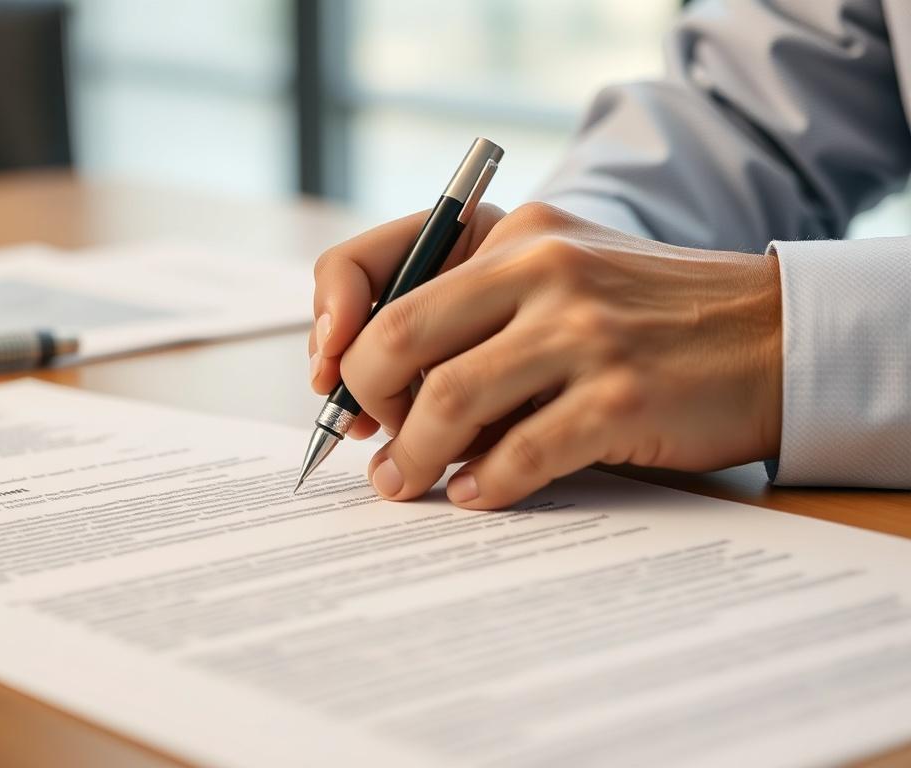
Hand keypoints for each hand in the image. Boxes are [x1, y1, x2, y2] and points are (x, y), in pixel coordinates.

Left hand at [310, 202, 781, 509]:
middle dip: (366, 404)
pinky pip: (518, 452)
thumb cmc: (648, 315)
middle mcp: (542, 269)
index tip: (330, 385)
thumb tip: (387, 395)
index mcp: (514, 233)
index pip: (376, 263)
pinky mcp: (620, 395)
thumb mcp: (560, 278)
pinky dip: (483, 484)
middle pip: (397, 339)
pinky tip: (476, 494)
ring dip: (413, 457)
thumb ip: (478, 314)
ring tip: (406, 484)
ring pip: (449, 401)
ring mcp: (583, 331)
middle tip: (373, 446)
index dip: (334, 331)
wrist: (769, 334)